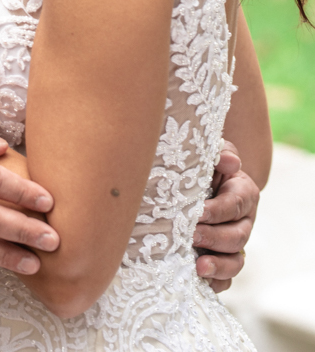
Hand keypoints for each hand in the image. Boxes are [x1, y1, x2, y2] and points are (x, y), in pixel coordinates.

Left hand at [194, 141, 258, 292]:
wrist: (193, 182)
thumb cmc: (203, 165)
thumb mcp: (212, 152)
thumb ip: (221, 152)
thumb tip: (231, 162)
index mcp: (243, 193)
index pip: (235, 204)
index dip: (217, 211)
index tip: (196, 212)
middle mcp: (243, 222)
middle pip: (237, 236)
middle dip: (214, 238)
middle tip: (190, 235)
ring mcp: (234, 244)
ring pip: (235, 261)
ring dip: (218, 266)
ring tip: (198, 267)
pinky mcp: (222, 261)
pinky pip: (225, 280)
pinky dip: (215, 283)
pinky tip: (198, 281)